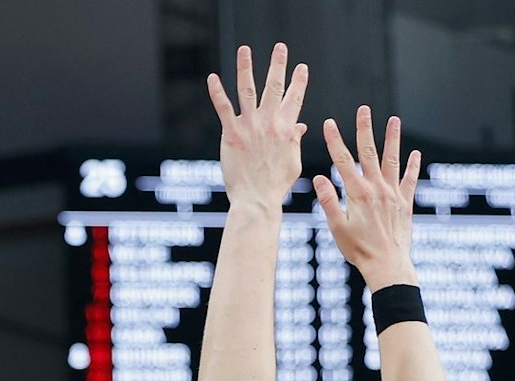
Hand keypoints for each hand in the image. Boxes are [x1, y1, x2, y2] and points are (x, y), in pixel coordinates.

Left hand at [207, 43, 308, 209]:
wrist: (257, 199)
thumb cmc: (276, 185)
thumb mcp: (293, 162)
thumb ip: (295, 141)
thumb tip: (301, 126)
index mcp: (286, 129)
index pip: (295, 99)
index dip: (299, 82)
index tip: (302, 67)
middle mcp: (269, 123)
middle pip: (274, 87)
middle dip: (278, 65)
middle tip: (281, 47)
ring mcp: (250, 126)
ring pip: (248, 90)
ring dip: (246, 68)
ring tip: (245, 50)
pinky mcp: (232, 134)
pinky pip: (223, 108)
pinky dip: (217, 92)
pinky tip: (212, 78)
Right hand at [313, 106, 421, 290]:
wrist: (387, 265)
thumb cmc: (359, 250)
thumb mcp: (337, 228)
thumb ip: (329, 201)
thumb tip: (319, 178)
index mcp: (357, 193)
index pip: (343, 161)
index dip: (335, 140)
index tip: (329, 123)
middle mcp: (377, 189)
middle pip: (369, 153)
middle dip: (364, 130)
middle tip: (364, 110)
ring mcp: (393, 194)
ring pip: (392, 160)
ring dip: (392, 139)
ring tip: (394, 120)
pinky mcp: (405, 203)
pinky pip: (409, 180)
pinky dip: (412, 166)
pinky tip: (415, 153)